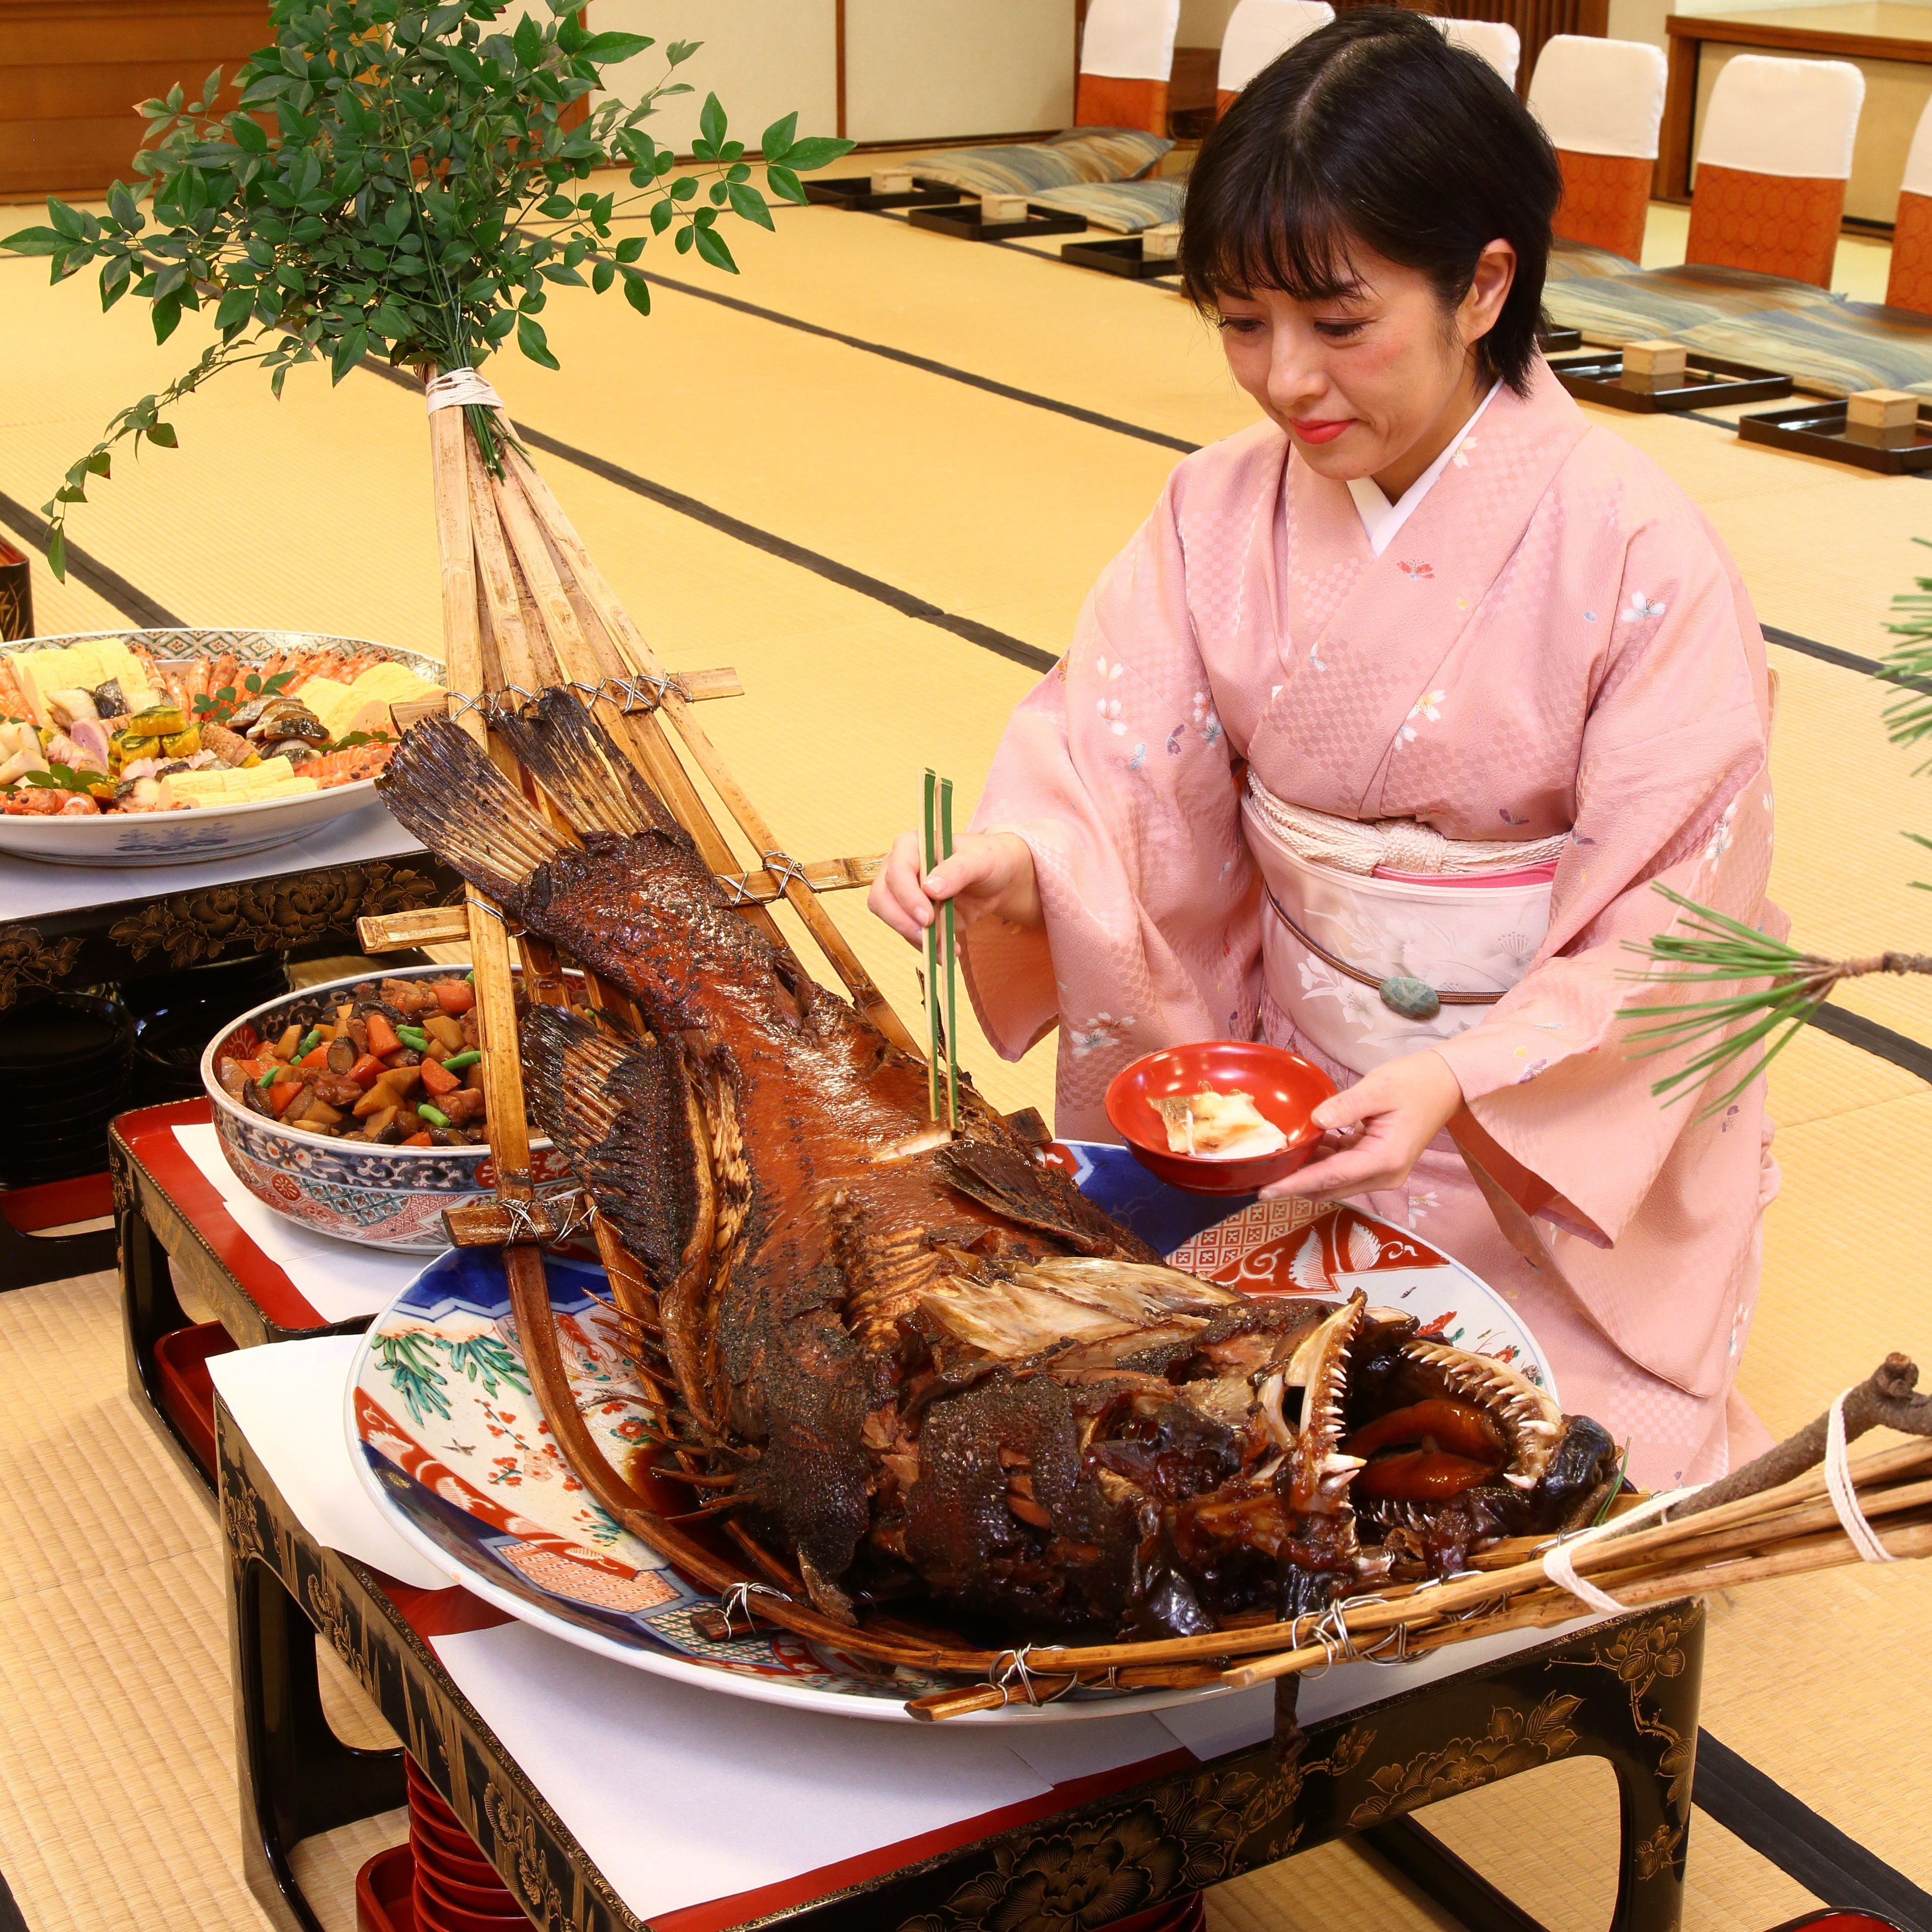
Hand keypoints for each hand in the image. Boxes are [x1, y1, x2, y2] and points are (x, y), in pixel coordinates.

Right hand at [867, 830, 1041, 945]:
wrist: (998, 879)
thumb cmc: (988, 859)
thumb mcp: (981, 860)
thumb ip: (957, 869)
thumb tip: (930, 888)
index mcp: (910, 846)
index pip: (896, 872)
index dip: (907, 896)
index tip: (927, 917)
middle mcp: (899, 868)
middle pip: (881, 898)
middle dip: (902, 921)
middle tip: (929, 937)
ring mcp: (903, 894)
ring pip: (891, 920)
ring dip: (916, 939)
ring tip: (947, 949)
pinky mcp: (912, 916)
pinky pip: (909, 935)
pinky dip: (927, 947)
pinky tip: (948, 951)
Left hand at [1261, 1049, 1464, 1200]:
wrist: (1443, 1085)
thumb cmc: (1414, 1083)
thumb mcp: (1378, 1089)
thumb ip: (1346, 1106)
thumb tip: (1315, 1120)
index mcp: (1385, 1159)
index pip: (1331, 1177)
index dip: (1295, 1184)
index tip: (1266, 1190)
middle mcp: (1384, 1175)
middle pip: (1330, 1187)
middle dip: (1295, 1183)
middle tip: (1261, 1174)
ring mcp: (1382, 1174)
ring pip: (1335, 1182)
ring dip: (1308, 1173)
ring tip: (1277, 1159)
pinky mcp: (1378, 1166)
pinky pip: (1343, 1170)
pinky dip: (1323, 1162)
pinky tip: (1306, 1146)